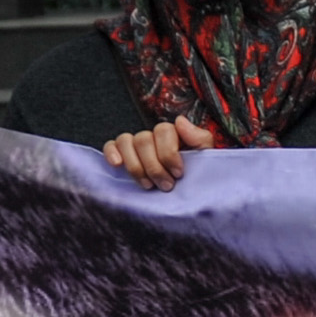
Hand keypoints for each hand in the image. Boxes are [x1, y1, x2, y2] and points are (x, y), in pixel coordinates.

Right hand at [100, 117, 218, 190]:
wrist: (185, 195)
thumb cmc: (195, 175)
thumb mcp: (205, 157)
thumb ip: (200, 138)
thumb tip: (180, 121)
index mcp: (172, 134)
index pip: (163, 131)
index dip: (169, 153)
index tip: (178, 173)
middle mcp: (151, 136)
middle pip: (143, 140)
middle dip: (154, 167)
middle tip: (165, 186)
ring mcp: (134, 144)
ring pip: (126, 141)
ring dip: (136, 166)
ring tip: (147, 185)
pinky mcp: (120, 154)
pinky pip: (111, 145)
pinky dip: (111, 153)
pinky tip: (117, 164)